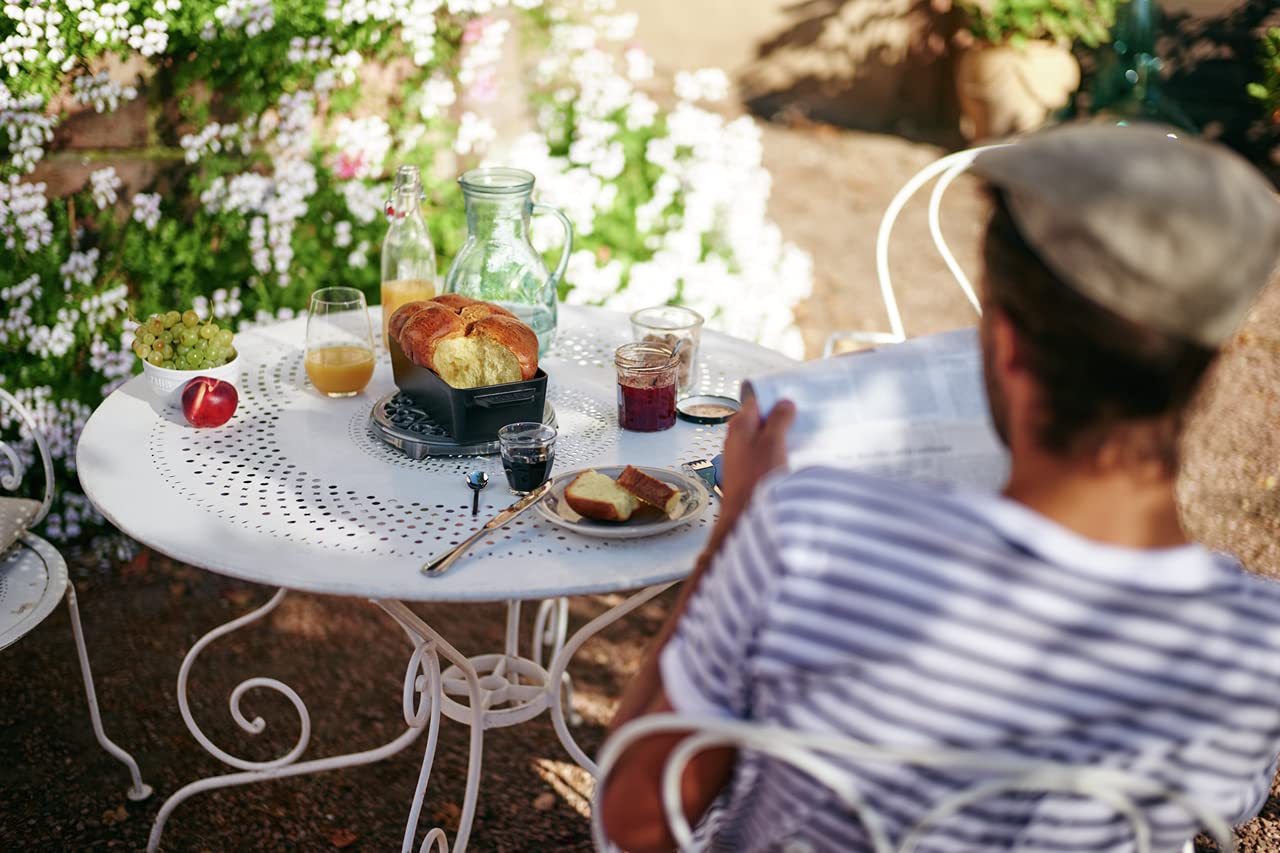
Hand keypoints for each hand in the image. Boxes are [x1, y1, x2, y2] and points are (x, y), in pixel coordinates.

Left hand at [718, 397, 795, 527]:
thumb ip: (778, 419)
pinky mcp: (747, 470)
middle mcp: (736, 437)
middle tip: (799, 419)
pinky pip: (763, 454)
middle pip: (760, 419)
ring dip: (779, 436)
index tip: (793, 399)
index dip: (775, 398)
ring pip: (763, 437)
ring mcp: (740, 455)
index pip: (757, 400)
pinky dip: (776, 452)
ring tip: (797, 438)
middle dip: (780, 418)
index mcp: (739, 425)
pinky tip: (788, 457)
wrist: (746, 515)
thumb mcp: (773, 442)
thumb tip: (784, 404)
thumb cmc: (756, 479)